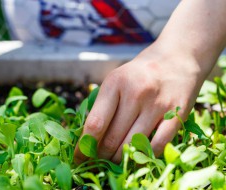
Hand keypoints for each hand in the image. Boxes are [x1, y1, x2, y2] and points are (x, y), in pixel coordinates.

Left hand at [74, 45, 207, 163]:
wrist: (177, 58)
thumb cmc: (139, 74)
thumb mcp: (116, 80)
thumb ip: (102, 105)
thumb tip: (86, 139)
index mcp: (115, 83)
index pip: (95, 123)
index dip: (84, 146)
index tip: (78, 158)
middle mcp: (136, 93)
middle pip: (112, 138)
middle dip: (100, 156)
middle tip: (96, 162)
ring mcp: (158, 104)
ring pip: (133, 144)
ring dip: (120, 159)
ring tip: (113, 162)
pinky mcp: (177, 114)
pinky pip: (157, 145)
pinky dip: (143, 156)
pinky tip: (136, 158)